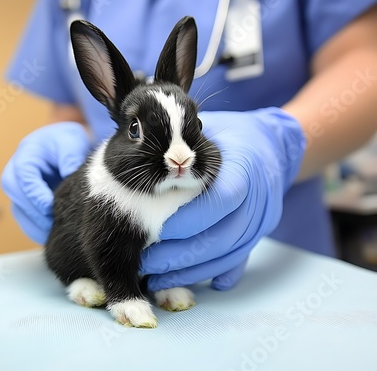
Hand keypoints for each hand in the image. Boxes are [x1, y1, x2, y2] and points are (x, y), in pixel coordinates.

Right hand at [1, 122, 90, 243]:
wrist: (65, 147)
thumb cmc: (66, 142)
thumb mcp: (71, 140)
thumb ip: (70, 155)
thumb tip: (68, 174)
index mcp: (26, 155)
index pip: (23, 176)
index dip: (35, 194)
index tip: (49, 207)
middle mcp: (16, 173)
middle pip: (15, 195)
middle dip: (33, 212)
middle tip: (53, 224)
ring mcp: (20, 189)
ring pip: (19, 211)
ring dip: (34, 225)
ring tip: (54, 235)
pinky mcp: (26, 203)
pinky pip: (26, 220)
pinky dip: (37, 230)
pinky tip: (51, 236)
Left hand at [141, 107, 305, 290]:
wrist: (269, 146)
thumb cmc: (228, 137)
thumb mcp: (209, 131)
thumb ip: (184, 152)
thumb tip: (145, 170)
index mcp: (245, 167)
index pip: (220, 200)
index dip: (189, 219)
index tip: (156, 229)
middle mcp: (259, 198)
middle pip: (222, 237)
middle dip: (180, 256)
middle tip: (145, 263)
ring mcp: (262, 221)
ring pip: (227, 256)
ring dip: (190, 272)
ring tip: (156, 279)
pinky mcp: (258, 235)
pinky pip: (238, 262)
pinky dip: (213, 275)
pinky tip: (187, 284)